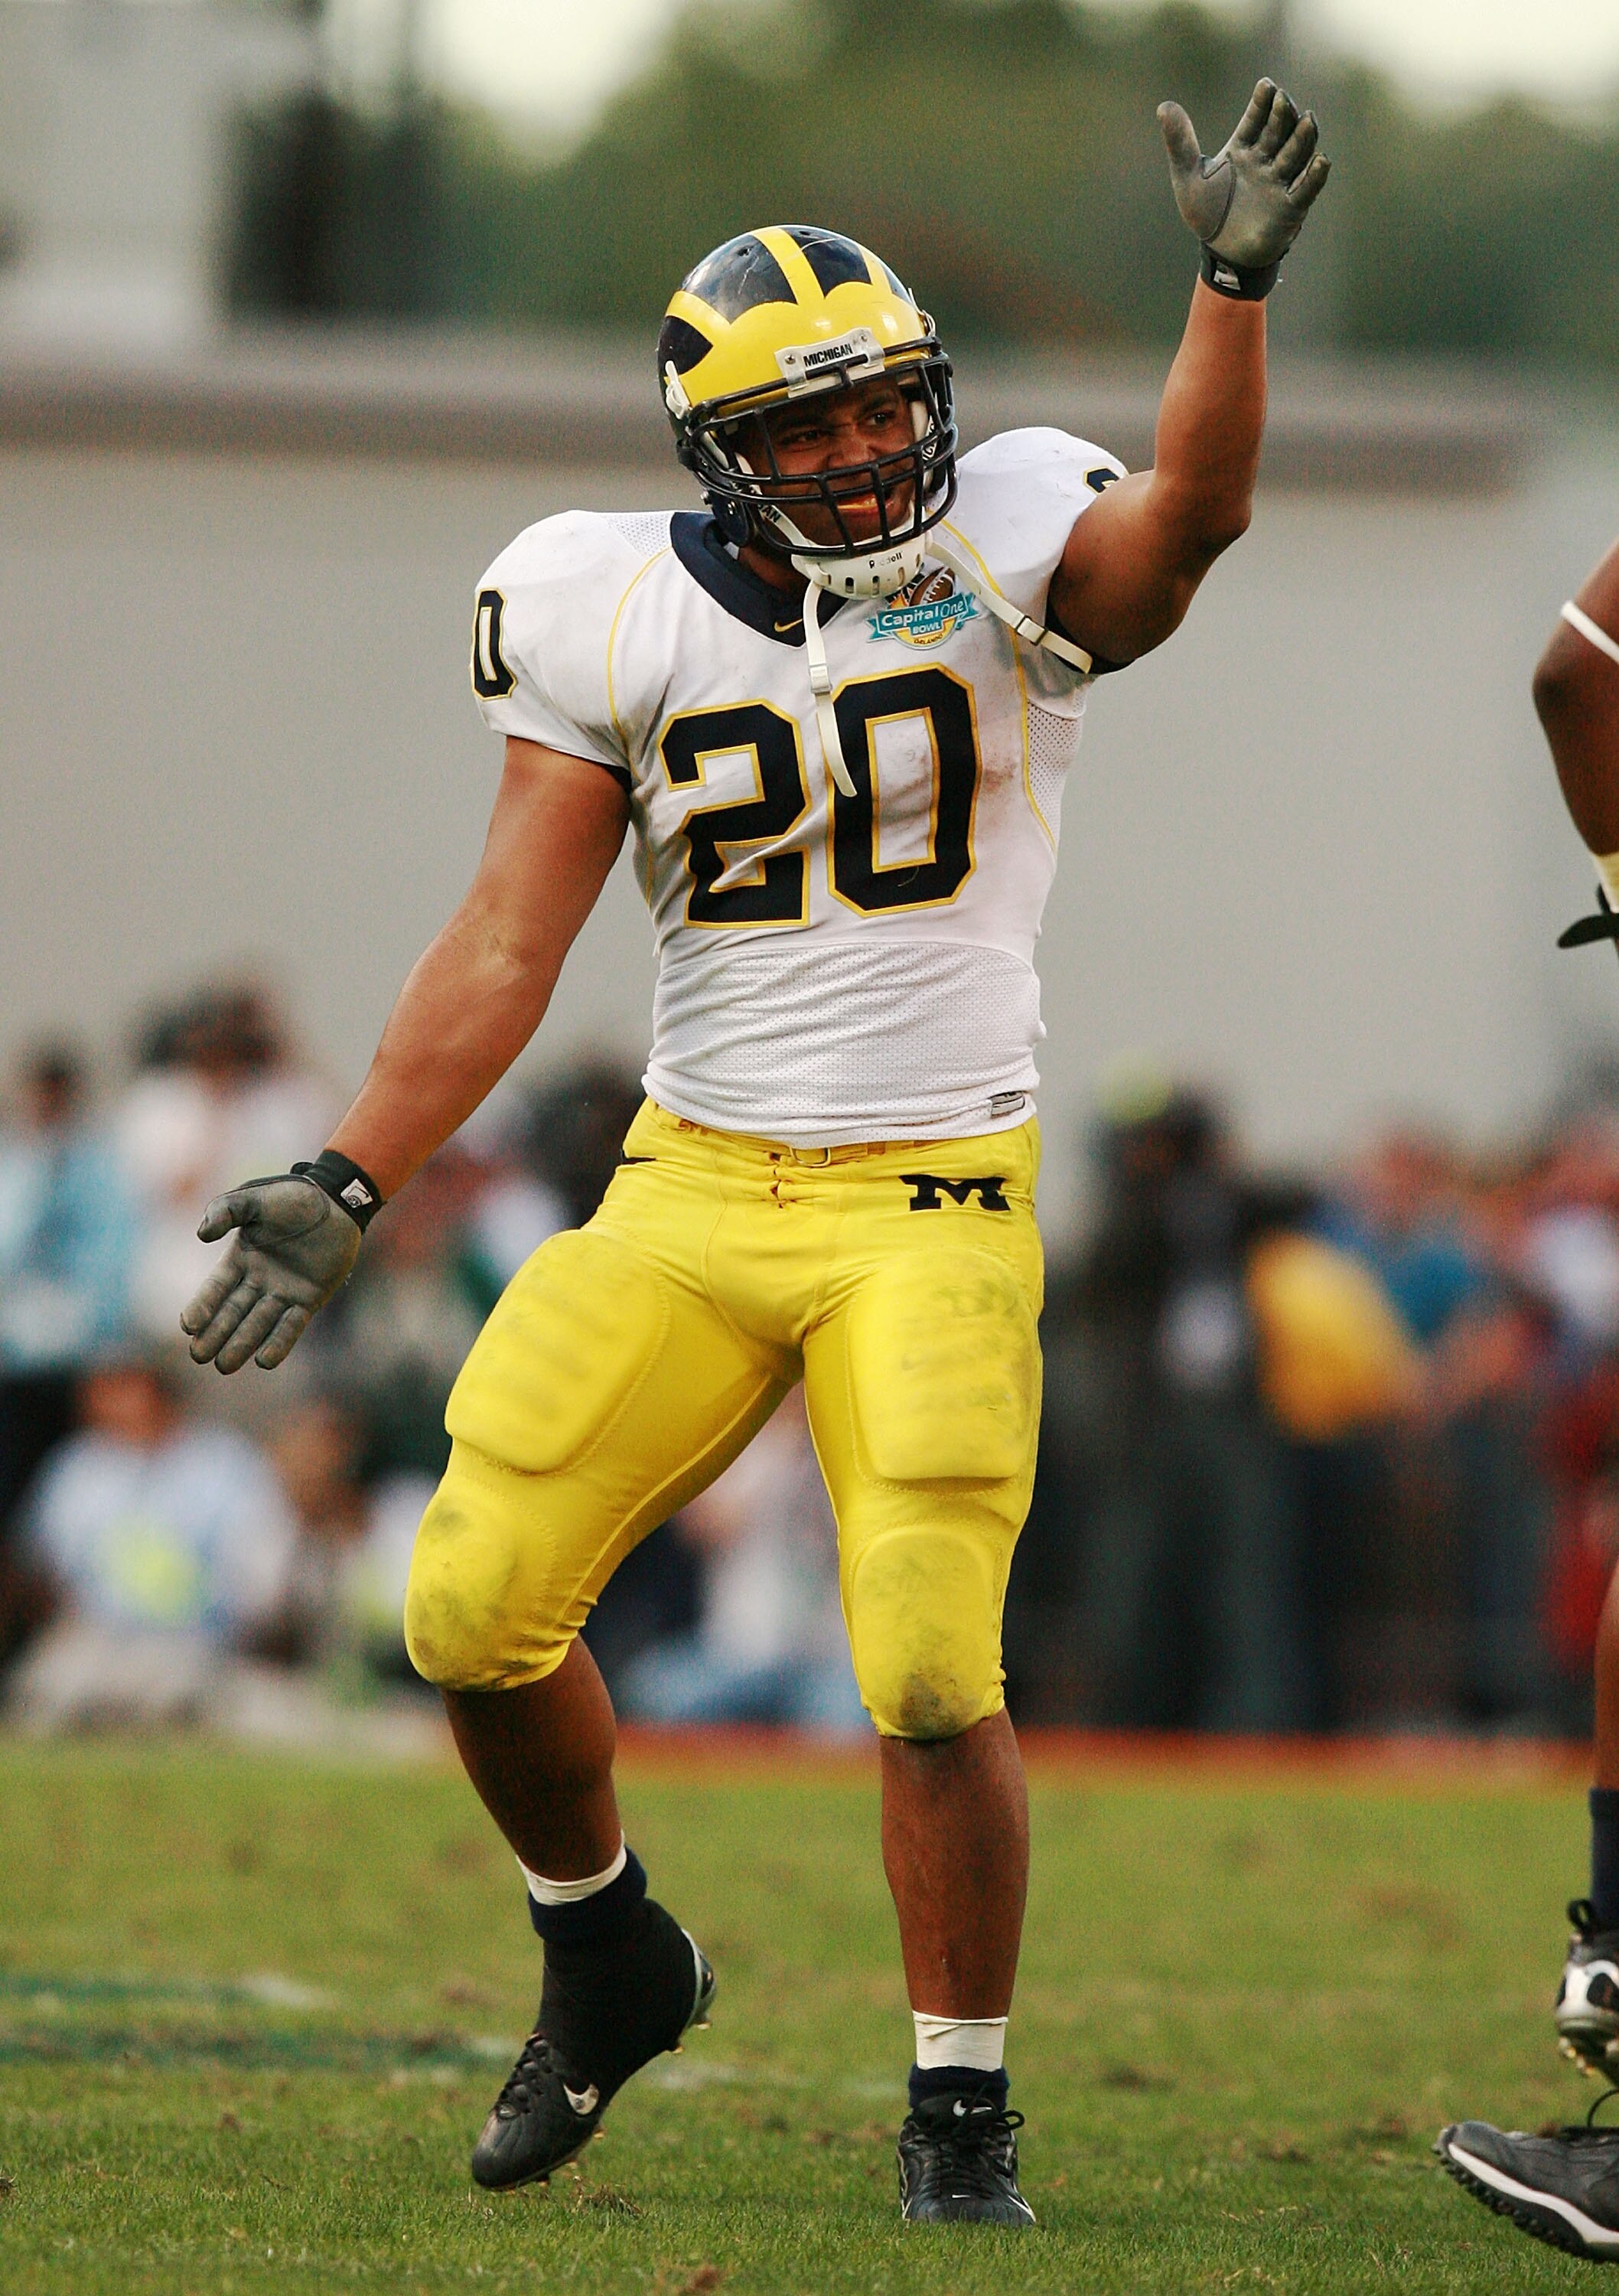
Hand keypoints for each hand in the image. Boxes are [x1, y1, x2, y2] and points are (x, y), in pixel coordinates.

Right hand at [180, 1176, 361, 1372]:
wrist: (336, 1201)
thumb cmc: (291, 1197)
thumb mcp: (253, 1198)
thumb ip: (225, 1210)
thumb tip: (201, 1234)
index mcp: (240, 1258)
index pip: (216, 1288)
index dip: (202, 1306)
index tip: (188, 1326)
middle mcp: (258, 1280)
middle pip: (232, 1312)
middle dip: (215, 1334)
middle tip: (199, 1356)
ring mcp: (283, 1291)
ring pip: (258, 1324)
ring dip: (241, 1344)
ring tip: (224, 1366)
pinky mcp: (309, 1299)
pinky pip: (291, 1325)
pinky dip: (280, 1343)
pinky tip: (265, 1362)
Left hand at [1158, 78, 1329, 271]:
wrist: (1220, 252)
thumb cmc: (1207, 212)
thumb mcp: (1188, 176)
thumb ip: (1180, 143)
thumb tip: (1163, 106)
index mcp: (1243, 148)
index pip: (1255, 120)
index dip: (1261, 104)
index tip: (1266, 86)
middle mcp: (1265, 160)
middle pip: (1278, 132)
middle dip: (1282, 116)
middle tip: (1283, 100)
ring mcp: (1279, 182)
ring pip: (1295, 155)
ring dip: (1303, 138)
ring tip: (1308, 119)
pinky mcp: (1290, 207)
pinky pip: (1305, 189)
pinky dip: (1314, 176)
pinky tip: (1321, 161)